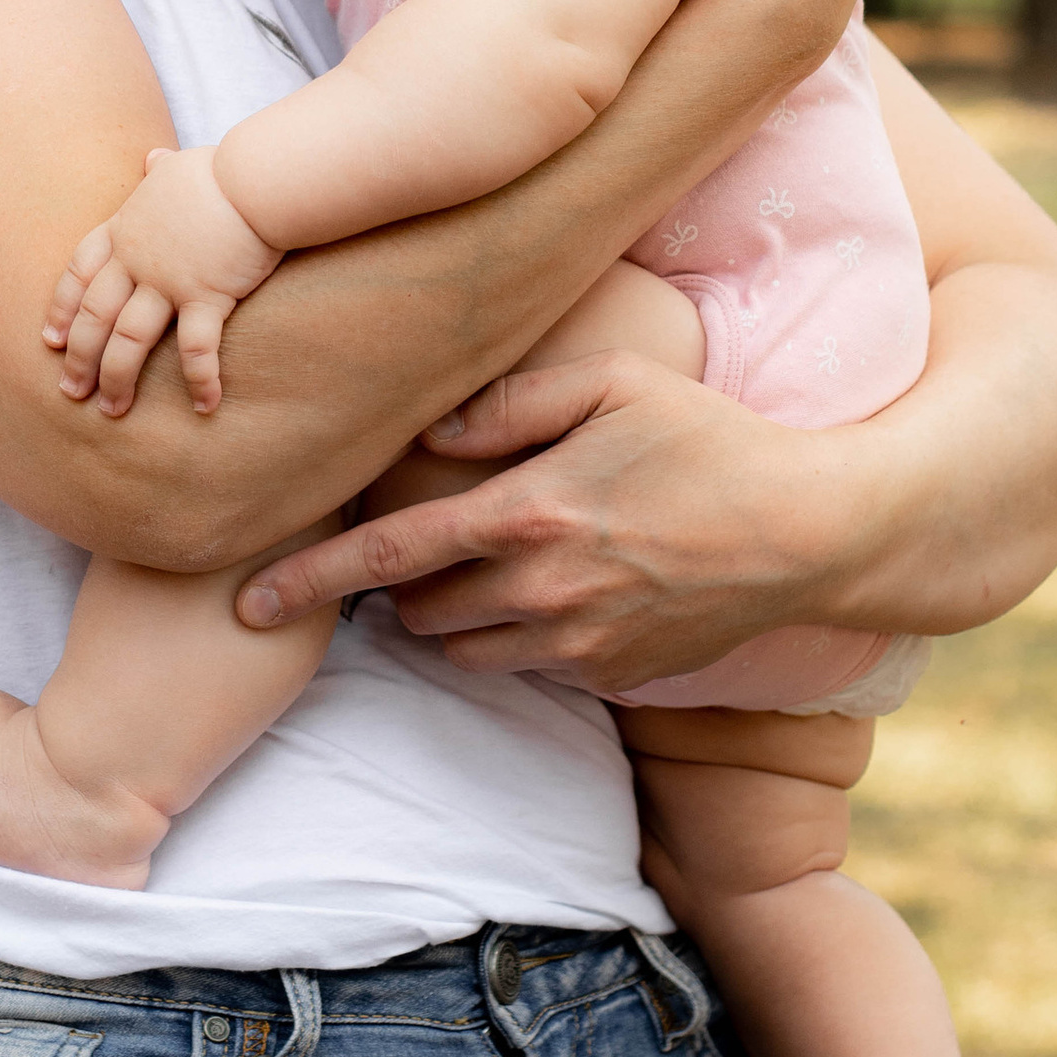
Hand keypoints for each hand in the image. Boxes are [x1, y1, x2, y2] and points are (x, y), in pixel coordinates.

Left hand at [43, 144, 282, 416]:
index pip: (80, 272)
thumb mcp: (179, 167)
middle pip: (95, 314)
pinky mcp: (206, 296)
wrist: (252, 177)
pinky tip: (206, 406)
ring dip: (117, 378)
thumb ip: (160, 171)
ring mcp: (167, 280)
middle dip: (79, 357)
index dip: (63, 308)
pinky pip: (196, 349)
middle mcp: (137, 259)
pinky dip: (200, 380)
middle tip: (70, 391)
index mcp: (126, 229)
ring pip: (128, 339)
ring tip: (110, 411)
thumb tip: (152, 157)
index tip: (51, 340)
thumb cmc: (221, 171)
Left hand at [233, 351, 841, 684]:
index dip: (309, 582)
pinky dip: (520, 638)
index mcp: (530, 514)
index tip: (249, 601)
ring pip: (466, 653)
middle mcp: (543, 591)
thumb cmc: (710, 438)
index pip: (391, 558)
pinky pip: (532, 668)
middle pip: (419, 614)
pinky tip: (558, 591)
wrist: (807, 530)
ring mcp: (580, 643)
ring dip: (450, 621)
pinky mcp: (613, 675)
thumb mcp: (615, 381)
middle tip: (414, 551)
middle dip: (398, 591)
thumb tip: (435, 429)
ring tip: (481, 571)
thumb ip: (511, 402)